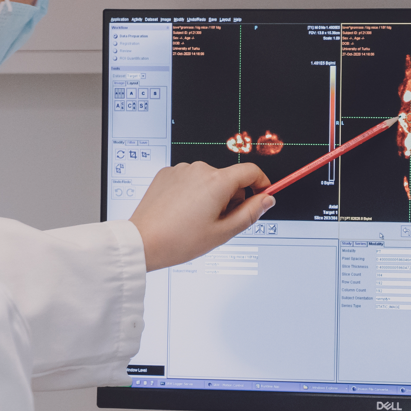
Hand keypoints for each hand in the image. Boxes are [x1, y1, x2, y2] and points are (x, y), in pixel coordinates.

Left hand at [129, 162, 272, 271]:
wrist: (143, 241)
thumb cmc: (179, 240)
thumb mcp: (223, 232)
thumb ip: (250, 213)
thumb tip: (267, 200)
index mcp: (217, 182)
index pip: (251, 171)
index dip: (261, 184)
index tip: (262, 196)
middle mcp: (200, 169)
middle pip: (229, 178)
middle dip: (231, 197)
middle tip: (218, 222)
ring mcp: (181, 170)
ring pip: (209, 180)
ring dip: (210, 195)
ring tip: (195, 220)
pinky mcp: (167, 174)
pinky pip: (190, 180)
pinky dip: (192, 193)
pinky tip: (182, 212)